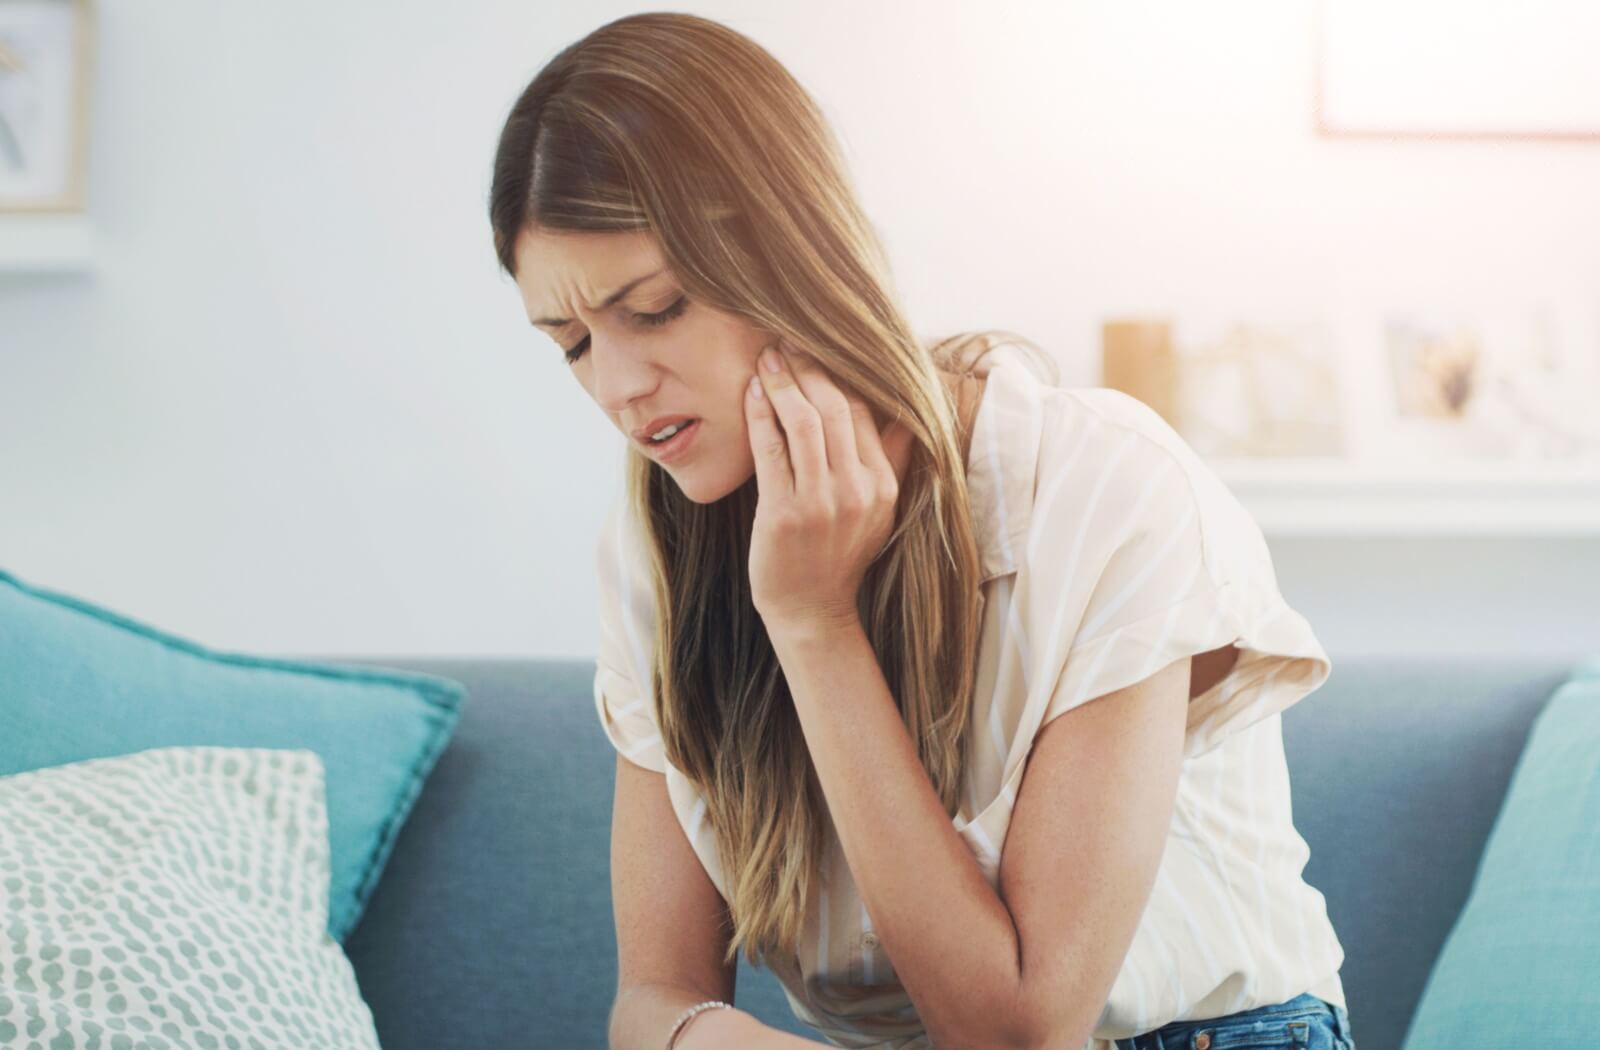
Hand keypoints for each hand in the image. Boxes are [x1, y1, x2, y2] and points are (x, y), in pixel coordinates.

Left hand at [744, 339, 915, 631]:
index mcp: (883, 485)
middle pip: (836, 408)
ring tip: (767, 359)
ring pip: (804, 423)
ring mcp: (821, 503)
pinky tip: (751, 394)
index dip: (840, 374)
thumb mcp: (879, 509)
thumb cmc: (837, 555)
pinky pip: (771, 450)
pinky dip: (760, 415)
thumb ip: (892, 460)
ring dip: (782, 383)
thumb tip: (907, 412)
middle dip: (809, 368)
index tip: (817, 348)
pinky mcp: (784, 514)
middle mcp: (857, 491)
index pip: (866, 411)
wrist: (811, 610)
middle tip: (786, 341)